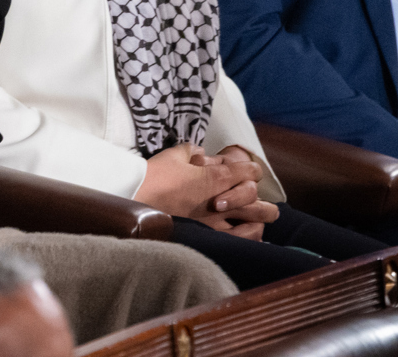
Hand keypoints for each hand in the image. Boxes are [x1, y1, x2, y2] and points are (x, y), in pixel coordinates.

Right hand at [137, 143, 276, 229]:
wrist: (134, 197)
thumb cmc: (154, 175)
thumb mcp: (174, 155)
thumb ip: (192, 152)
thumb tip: (200, 153)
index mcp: (216, 178)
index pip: (250, 172)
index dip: (252, 169)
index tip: (247, 171)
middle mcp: (221, 202)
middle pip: (260, 204)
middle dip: (263, 202)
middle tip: (258, 203)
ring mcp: (215, 223)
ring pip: (254, 227)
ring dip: (257, 223)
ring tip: (251, 222)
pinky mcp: (205, 238)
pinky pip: (237, 244)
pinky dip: (246, 241)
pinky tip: (244, 238)